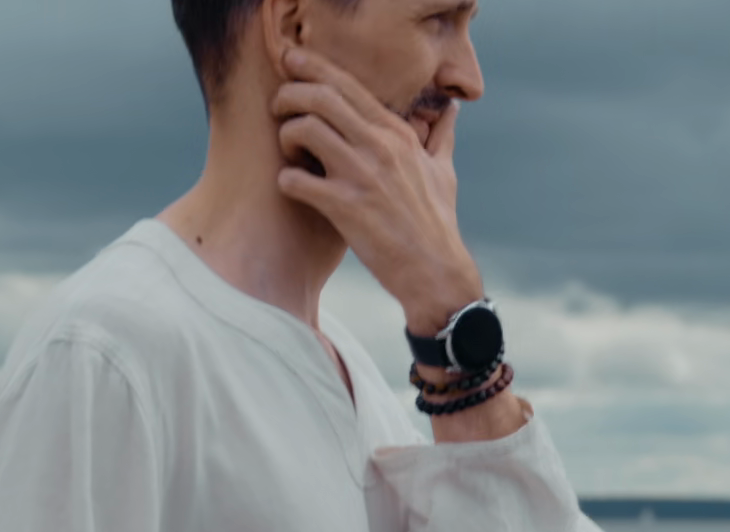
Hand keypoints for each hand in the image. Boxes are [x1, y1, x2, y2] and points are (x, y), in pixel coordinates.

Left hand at [273, 47, 484, 336]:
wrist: (436, 271)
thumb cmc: (437, 223)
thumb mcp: (443, 171)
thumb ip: (441, 136)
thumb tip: (451, 109)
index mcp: (397, 134)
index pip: (348, 84)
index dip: (313, 68)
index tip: (291, 62)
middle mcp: (380, 147)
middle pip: (321, 96)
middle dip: (289, 95)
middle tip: (278, 108)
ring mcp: (362, 176)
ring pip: (305, 129)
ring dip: (286, 137)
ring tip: (290, 153)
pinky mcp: (346, 209)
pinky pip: (296, 181)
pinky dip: (285, 182)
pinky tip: (293, 189)